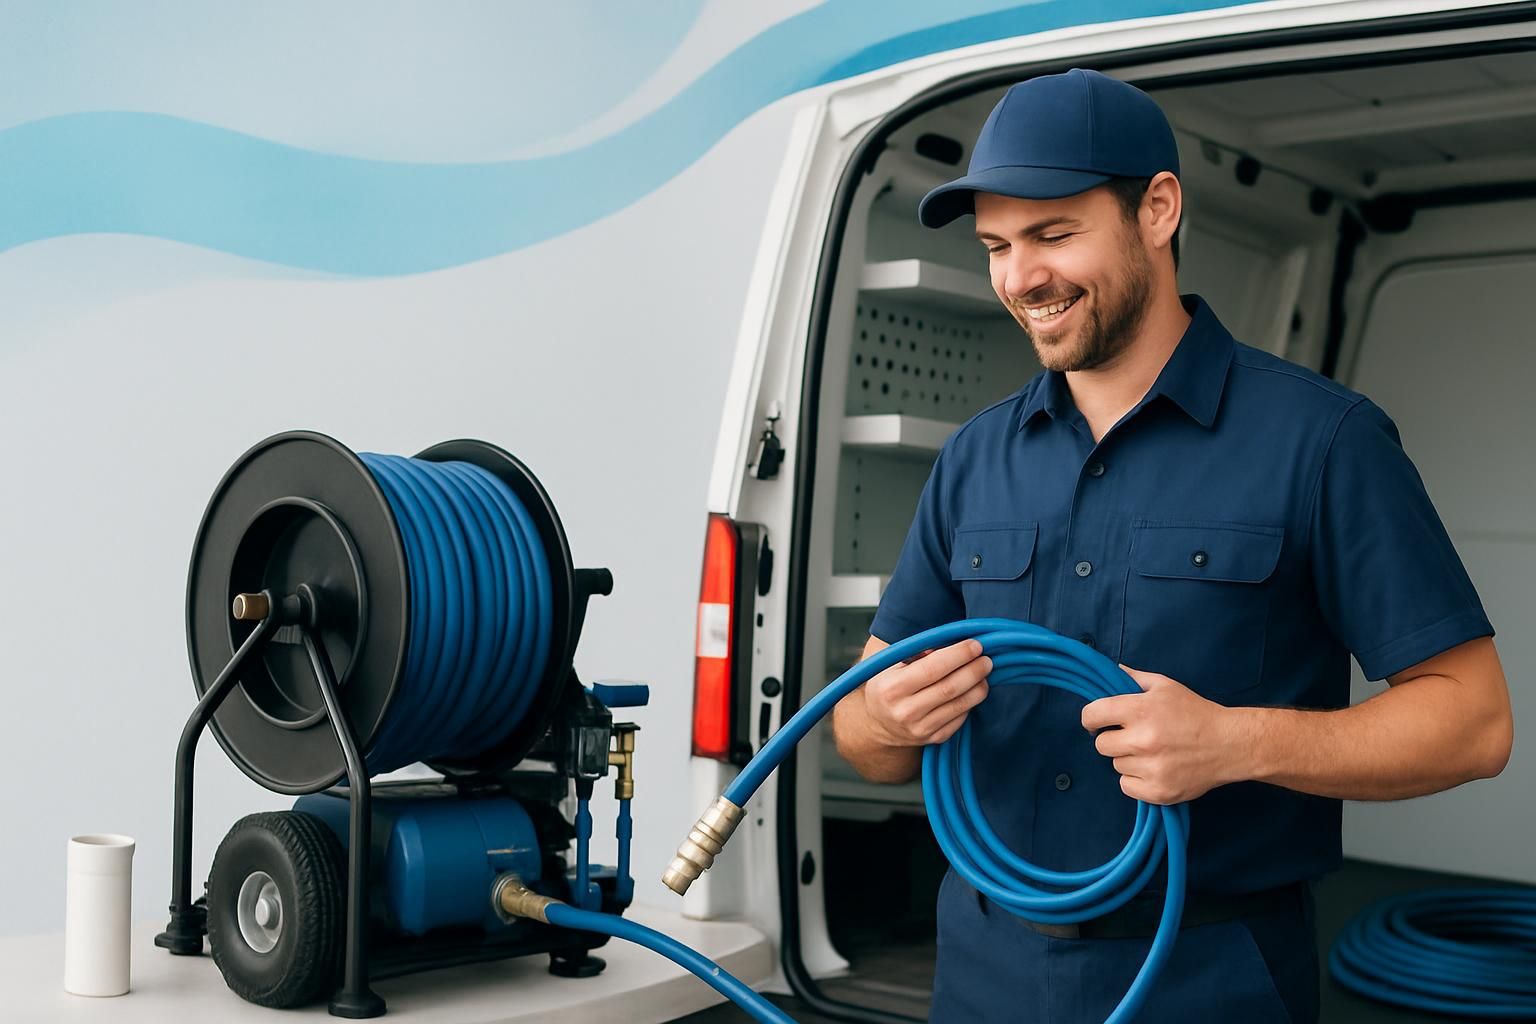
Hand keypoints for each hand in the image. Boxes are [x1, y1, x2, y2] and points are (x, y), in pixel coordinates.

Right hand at [861, 639, 991, 747]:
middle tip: (986, 659)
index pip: (932, 669)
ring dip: (978, 686)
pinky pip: (960, 718)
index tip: (975, 645)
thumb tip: (951, 645)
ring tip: (984, 673)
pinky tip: (973, 691)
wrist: (879, 723)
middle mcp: (905, 711)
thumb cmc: (888, 686)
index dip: (958, 655)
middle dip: (973, 670)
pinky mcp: (934, 739)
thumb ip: (918, 652)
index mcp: (891, 688)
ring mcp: (920, 728)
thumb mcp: (892, 665)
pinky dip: (971, 702)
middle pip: (950, 688)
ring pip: (960, 705)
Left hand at [1079, 664, 1244, 803]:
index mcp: (1140, 710)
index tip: (1099, 721)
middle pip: (1101, 744)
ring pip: (1116, 765)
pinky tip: (1154, 768)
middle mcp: (1142, 740)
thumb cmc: (1195, 712)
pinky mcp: (1158, 791)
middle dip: (1113, 738)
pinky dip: (1136, 780)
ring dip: (1128, 759)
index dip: (1092, 718)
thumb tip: (1110, 670)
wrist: (1229, 744)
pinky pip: (1126, 786)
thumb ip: (1133, 678)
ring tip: (1152, 752)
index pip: (1092, 715)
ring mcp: (1151, 768)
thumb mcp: (1165, 686)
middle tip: (1133, 736)